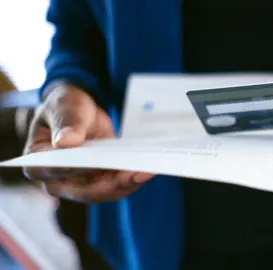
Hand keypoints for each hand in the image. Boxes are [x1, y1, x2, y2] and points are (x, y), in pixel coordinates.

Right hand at [23, 83, 154, 202]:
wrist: (80, 112)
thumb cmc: (66, 107)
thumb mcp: (65, 105)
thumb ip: (66, 122)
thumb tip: (65, 142)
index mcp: (37, 162)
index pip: (56, 170)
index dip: (76, 169)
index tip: (97, 163)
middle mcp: (56, 180)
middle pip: (85, 190)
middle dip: (113, 184)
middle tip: (137, 172)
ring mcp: (78, 184)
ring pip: (104, 192)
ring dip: (127, 184)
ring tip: (146, 171)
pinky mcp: (98, 182)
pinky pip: (115, 186)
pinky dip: (131, 180)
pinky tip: (146, 170)